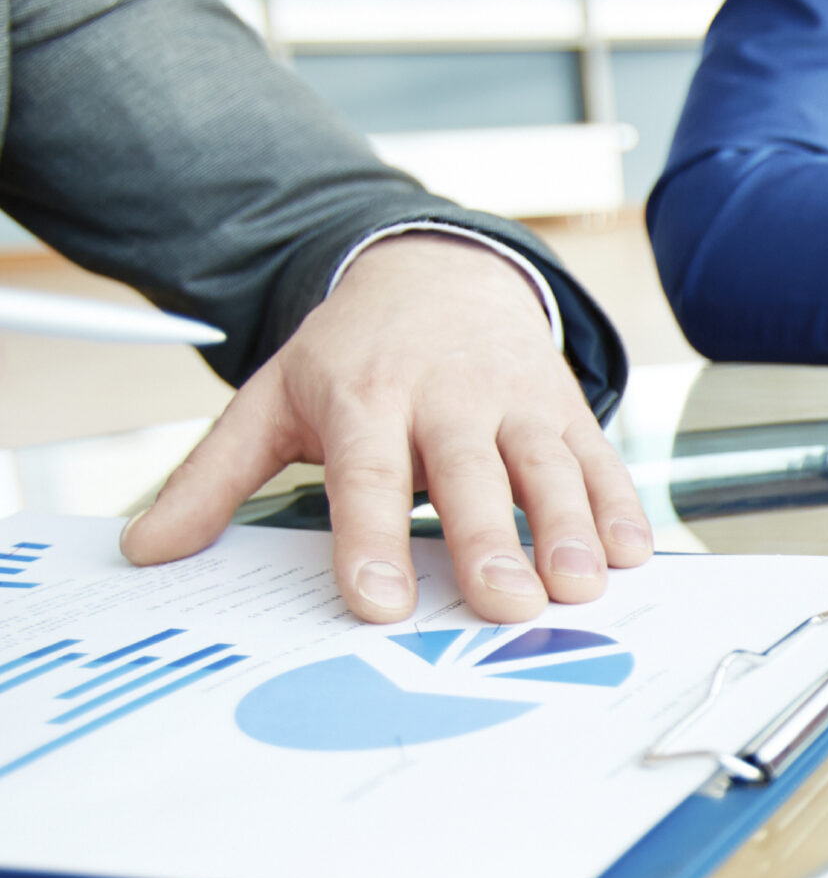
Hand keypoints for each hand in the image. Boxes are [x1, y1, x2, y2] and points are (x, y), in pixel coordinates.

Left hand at [121, 234, 652, 623]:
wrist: (439, 273)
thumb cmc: (353, 358)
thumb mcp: (272, 401)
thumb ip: (212, 479)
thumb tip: (144, 550)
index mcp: (364, 398)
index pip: (366, 474)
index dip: (371, 540)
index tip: (378, 604)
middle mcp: (445, 397)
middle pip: (469, 475)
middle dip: (491, 540)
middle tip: (507, 603)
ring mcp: (514, 401)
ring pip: (547, 467)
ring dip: (570, 526)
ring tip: (582, 585)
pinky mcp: (565, 408)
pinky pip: (600, 459)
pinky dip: (621, 505)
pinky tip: (632, 552)